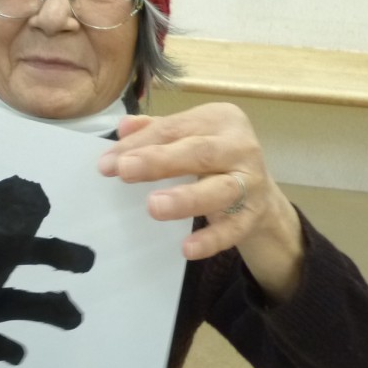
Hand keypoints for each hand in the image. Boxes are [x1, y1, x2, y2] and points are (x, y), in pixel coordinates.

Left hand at [97, 103, 303, 296]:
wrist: (260, 194)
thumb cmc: (213, 159)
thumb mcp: (189, 136)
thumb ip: (157, 131)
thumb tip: (123, 127)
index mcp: (220, 119)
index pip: (174, 129)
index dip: (139, 144)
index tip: (108, 162)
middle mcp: (240, 146)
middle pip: (199, 152)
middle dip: (159, 161)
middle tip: (124, 171)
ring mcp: (251, 182)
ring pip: (220, 189)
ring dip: (186, 199)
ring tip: (154, 206)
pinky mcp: (253, 215)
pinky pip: (232, 229)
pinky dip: (211, 239)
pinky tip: (186, 248)